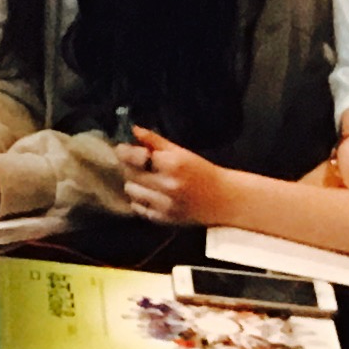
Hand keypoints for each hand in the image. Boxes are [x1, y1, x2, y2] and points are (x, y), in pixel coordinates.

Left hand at [115, 127, 233, 225]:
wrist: (223, 199)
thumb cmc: (202, 172)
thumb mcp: (181, 152)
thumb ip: (155, 141)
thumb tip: (134, 130)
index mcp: (173, 165)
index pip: (135, 156)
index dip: (127, 151)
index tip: (124, 148)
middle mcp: (168, 185)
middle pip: (130, 173)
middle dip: (131, 166)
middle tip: (139, 164)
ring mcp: (166, 205)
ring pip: (131, 190)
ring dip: (134, 183)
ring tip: (146, 180)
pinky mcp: (165, 219)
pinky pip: (138, 208)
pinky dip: (140, 200)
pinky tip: (151, 195)